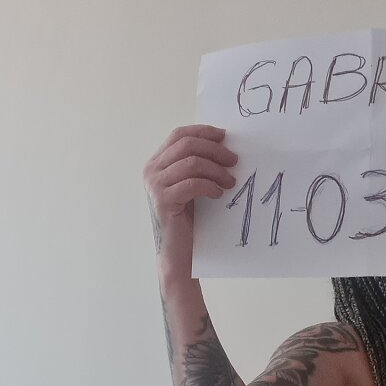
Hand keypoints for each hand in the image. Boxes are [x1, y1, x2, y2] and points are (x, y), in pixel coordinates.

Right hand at [142, 124, 237, 270]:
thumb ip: (197, 165)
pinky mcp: (163, 202)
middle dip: (214, 149)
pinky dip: (210, 186)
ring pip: (191, 163)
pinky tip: (219, 193)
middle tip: (234, 160)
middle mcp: (151, 171)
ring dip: (216, 170)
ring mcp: (155, 186)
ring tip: (230, 180)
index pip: (179, 134)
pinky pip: (192, 184)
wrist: (178, 253)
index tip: (225, 136)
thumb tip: (223, 144)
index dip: (203, 131)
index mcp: (156, 163)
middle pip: (186, 145)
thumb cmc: (187, 220)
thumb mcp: (191, 185)